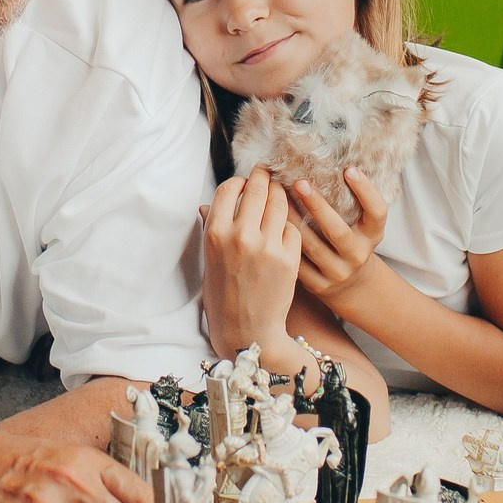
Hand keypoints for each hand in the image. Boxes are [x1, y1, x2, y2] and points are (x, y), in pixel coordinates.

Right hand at [201, 169, 301, 354]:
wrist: (247, 330)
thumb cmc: (224, 294)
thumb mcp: (210, 259)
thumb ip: (212, 227)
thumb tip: (211, 202)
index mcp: (216, 234)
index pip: (229, 188)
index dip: (239, 181)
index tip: (245, 181)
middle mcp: (241, 236)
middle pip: (257, 189)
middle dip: (264, 177)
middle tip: (268, 172)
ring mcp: (267, 247)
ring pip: (280, 203)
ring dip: (281, 193)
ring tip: (281, 192)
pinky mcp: (289, 259)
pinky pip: (293, 228)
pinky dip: (290, 225)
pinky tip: (286, 227)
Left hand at [291, 169, 390, 308]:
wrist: (351, 286)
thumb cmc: (351, 241)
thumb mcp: (360, 224)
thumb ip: (351, 201)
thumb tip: (336, 158)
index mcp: (372, 236)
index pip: (376, 212)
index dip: (366, 191)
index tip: (350, 169)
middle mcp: (358, 256)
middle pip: (337, 231)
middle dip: (317, 205)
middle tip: (299, 182)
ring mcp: (337, 273)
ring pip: (311, 246)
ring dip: (292, 220)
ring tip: (277, 198)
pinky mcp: (318, 285)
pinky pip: (296, 261)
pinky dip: (282, 241)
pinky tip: (270, 222)